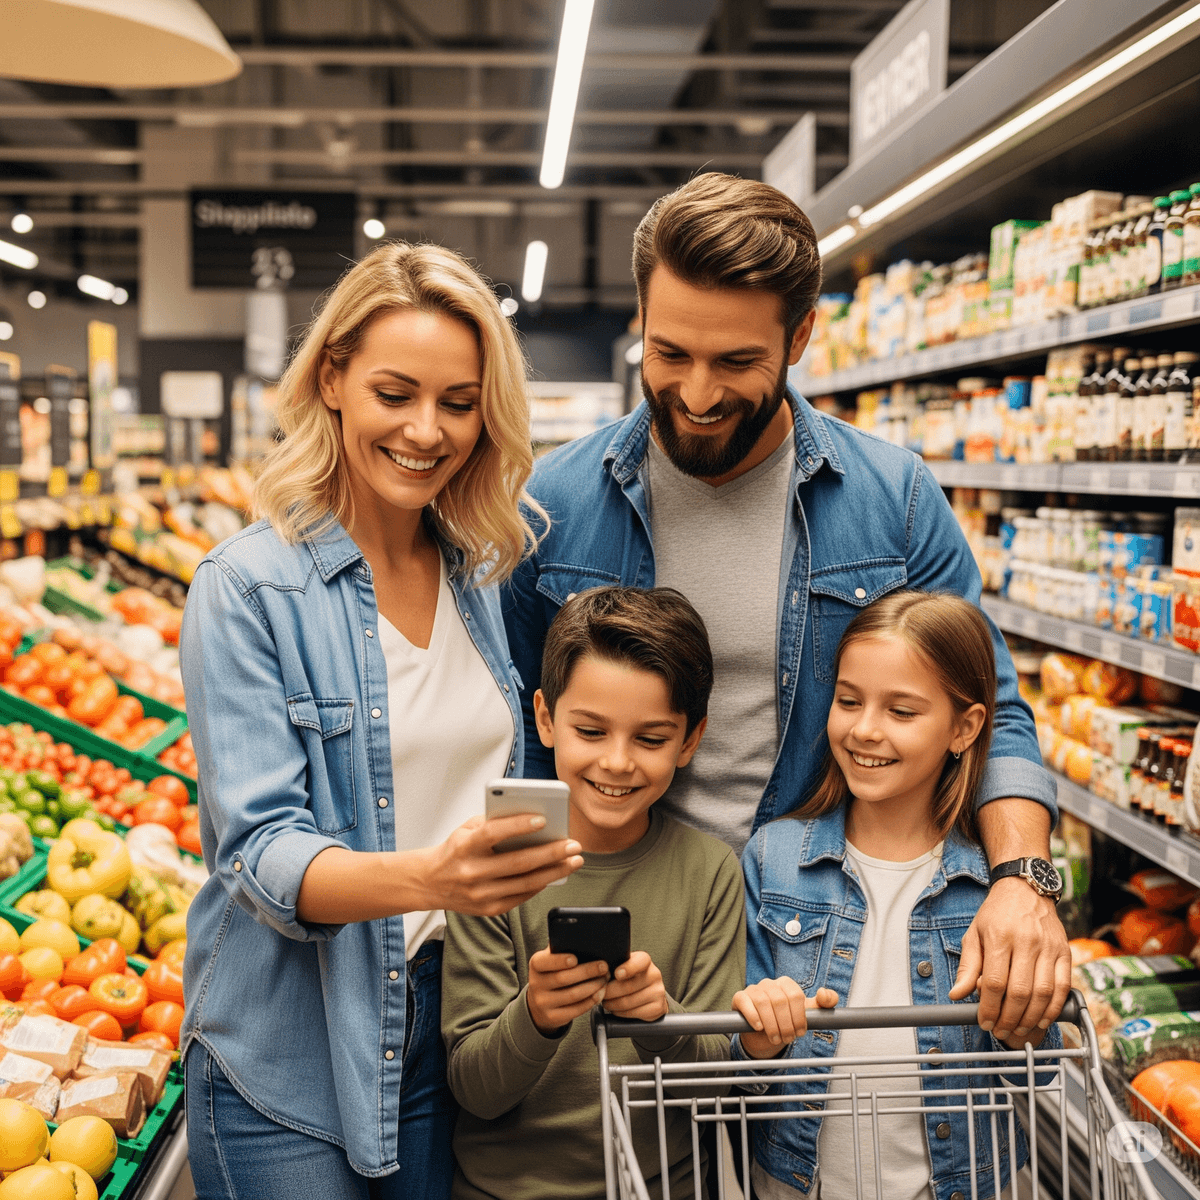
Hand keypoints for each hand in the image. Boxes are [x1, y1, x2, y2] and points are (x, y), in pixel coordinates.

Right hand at [418, 814, 583, 917]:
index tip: (543, 819)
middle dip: (551, 853)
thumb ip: (495, 822)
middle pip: (518, 862)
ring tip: (574, 860)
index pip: (493, 833)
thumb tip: (533, 820)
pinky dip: (541, 884)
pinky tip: (555, 874)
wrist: (430, 882)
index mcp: (465, 847)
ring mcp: (480, 894)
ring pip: (526, 883)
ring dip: (555, 872)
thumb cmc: (455, 850)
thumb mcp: (467, 829)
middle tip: (574, 845)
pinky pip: (521, 896)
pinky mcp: (488, 909)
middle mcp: (472, 872)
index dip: (518, 826)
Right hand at [526, 947, 608, 1034]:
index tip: (575, 958)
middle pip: (563, 978)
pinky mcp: (553, 1017)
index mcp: (536, 965)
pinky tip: (600, 993)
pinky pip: (576, 1010)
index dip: (560, 960)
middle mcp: (536, 984)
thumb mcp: (551, 960)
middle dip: (587, 972)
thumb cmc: (552, 974)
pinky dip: (591, 1001)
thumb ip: (562, 949)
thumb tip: (582, 937)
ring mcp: (543, 1003)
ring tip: (605, 979)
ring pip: (572, 995)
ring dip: (593, 986)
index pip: (545, 962)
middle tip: (604, 966)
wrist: (539, 1003)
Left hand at [602, 952, 667, 1021]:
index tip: (617, 974)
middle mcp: (654, 974)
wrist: (650, 995)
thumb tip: (599, 969)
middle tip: (600, 993)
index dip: (628, 968)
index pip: (639, 961)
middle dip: (609, 992)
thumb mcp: (625, 967)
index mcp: (645, 961)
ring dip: (612, 1004)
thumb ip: (616, 965)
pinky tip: (616, 1010)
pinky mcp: (658, 1007)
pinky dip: (620, 1013)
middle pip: (628, 986)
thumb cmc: (631, 978)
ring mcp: (658, 991)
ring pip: (628, 1001)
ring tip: (605, 1002)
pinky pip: (634, 1013)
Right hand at [732, 978, 837, 1059]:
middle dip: (786, 1024)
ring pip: (763, 1002)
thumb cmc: (785, 1021)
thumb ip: (823, 1005)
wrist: (764, 1034)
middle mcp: (769, 983)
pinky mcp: (740, 997)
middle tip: (788, 1038)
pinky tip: (759, 1027)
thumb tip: (825, 994)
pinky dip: (753, 1016)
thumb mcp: (806, 1014)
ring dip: (771, 1025)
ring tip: (775, 1037)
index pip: (796, 995)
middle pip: (780, 1000)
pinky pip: (745, 1002)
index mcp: (786, 984)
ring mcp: (754, 989)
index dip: (799, 1017)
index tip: (800, 1031)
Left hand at [948, 877, 1070, 1040]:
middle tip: (1000, 1031)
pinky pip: (1063, 986)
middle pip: (1019, 991)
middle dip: (1009, 1018)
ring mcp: (1048, 947)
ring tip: (1019, 1029)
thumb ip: (968, 966)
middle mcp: (1026, 942)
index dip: (989, 1007)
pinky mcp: (1065, 952)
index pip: (994, 982)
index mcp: (999, 937)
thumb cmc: (996, 914)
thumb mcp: (974, 934)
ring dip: (1031, 1018)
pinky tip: (1043, 1019)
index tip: (984, 1021)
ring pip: (1042, 993)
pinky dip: (1054, 1008)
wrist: (1025, 890)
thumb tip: (957, 995)